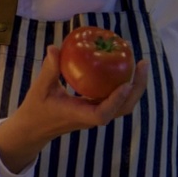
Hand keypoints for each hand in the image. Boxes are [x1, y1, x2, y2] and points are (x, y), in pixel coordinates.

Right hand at [0, 45, 148, 172]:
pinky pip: (116, 99)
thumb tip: (55, 48)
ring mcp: (95, 114)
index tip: (126, 84)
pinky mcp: (95, 109)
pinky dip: (124, 85)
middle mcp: (91, 117)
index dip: (116, 101)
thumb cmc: (36, 109)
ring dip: (135, 86)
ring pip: (123, 105)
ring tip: (140, 64)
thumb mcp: (39, 89)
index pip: (102, 114)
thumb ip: (49, 69)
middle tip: (143, 63)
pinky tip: (124, 67)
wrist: (35, 128)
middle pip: (123, 109)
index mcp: (78, 115)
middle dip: (137, 88)